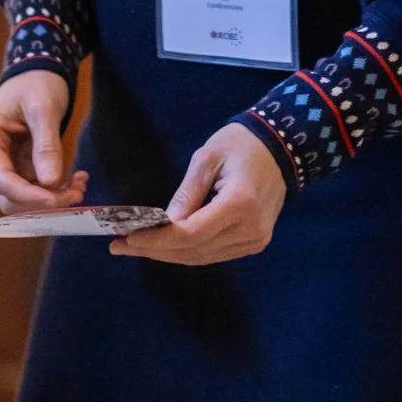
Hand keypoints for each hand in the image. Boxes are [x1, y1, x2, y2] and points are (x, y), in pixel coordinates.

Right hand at [0, 71, 87, 212]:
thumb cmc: (36, 83)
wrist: (36, 75)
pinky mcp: (13, 169)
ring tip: (79, 185)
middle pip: (9, 196)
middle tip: (77, 192)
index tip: (59, 200)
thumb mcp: (44, 108)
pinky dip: (53, 191)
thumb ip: (47, 145)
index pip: (2, 181)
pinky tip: (75, 179)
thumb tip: (51, 183)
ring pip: (21, 199)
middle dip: (43, 201)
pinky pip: (31, 190)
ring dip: (51, 199)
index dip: (30, 196)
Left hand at [110, 123, 286, 266]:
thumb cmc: (241, 144)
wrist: (281, 147)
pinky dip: (187, 251)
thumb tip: (164, 224)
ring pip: (203, 257)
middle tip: (120, 246)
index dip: (158, 240)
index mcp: (240, 204)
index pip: (191, 234)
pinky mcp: (255, 243)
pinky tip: (164, 245)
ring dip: (168, 254)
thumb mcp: (207, 158)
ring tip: (136, 247)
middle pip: (194, 251)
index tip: (128, 238)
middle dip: (155, 250)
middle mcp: (250, 229)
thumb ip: (186, 194)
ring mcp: (255, 240)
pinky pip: (214, 253)